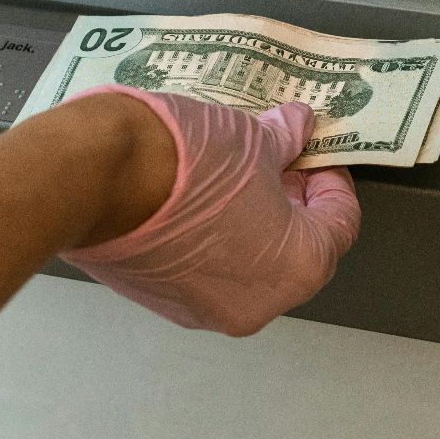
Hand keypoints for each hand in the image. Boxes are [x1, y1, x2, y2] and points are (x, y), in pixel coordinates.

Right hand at [60, 86, 361, 336]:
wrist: (99, 179)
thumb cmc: (188, 160)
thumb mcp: (252, 138)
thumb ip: (285, 141)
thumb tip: (296, 129)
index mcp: (300, 266)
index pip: (340, 225)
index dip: (331, 181)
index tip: (313, 155)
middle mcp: (259, 303)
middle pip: (297, 252)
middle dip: (291, 204)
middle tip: (276, 161)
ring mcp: (207, 309)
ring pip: (249, 266)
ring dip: (251, 223)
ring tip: (233, 175)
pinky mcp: (164, 302)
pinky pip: (205, 272)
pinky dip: (212, 239)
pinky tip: (195, 198)